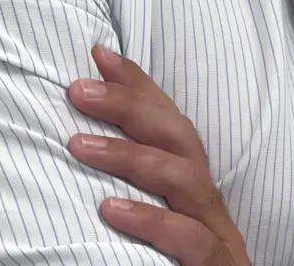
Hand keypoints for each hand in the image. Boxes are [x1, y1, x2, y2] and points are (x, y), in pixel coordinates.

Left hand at [67, 45, 251, 265]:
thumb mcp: (160, 223)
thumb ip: (134, 189)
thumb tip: (79, 148)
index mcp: (192, 186)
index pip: (168, 120)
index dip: (138, 84)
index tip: (97, 53)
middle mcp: (207, 200)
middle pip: (177, 136)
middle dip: (129, 104)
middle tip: (78, 88)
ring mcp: (215, 233)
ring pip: (182, 177)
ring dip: (128, 155)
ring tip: (77, 145)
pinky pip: (188, 240)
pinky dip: (151, 220)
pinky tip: (109, 210)